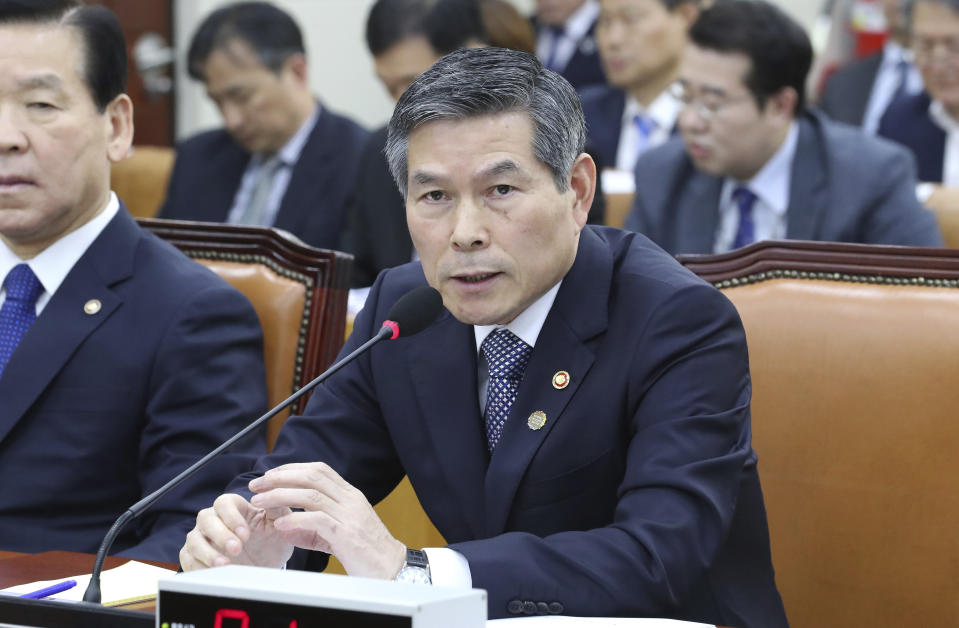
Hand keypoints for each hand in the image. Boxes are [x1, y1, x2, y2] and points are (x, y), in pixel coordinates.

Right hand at [179, 493, 294, 570]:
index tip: (245, 533)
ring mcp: (203, 538)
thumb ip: (277, 508)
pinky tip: (213, 573)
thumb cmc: (272, 540)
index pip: (224, 502)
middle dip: (220, 535)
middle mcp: (215, 520)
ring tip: (224, 565)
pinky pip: (188, 559)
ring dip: (207, 552)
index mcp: (235, 507)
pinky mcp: (195, 556)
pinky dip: (198, 566)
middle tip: (236, 549)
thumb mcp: (280, 524)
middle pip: (206, 518)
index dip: (231, 517)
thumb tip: (271, 494)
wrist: (268, 565)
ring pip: (194, 539)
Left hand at [248, 462, 406, 578]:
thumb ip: (313, 527)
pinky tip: (280, 525)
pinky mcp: (347, 534)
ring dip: (280, 496)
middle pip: (312, 476)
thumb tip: (285, 525)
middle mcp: (350, 500)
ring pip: (310, 495)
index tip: (271, 475)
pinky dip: (295, 520)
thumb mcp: (339, 533)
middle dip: (280, 477)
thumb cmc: (366, 552)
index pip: (319, 470)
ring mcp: (349, 515)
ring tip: (260, 502)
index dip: (292, 468)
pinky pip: (317, 520)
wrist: (393, 569)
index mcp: (350, 495)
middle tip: (257, 485)